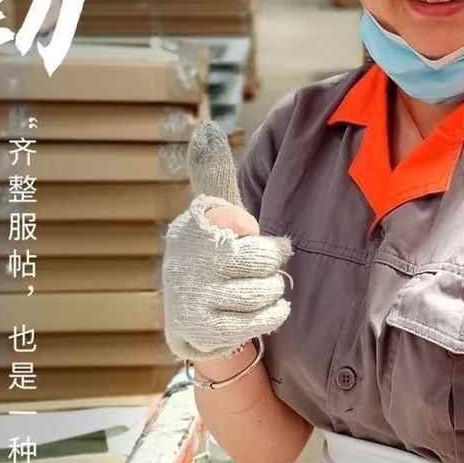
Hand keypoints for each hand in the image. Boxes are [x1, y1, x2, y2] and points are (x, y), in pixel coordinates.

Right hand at [162, 121, 291, 359]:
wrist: (189, 315)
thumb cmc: (210, 255)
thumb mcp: (210, 214)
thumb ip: (214, 176)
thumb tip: (206, 130)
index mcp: (191, 230)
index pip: (243, 226)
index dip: (262, 239)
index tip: (257, 240)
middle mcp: (187, 264)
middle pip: (258, 260)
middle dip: (272, 262)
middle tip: (271, 263)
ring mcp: (193, 301)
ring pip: (259, 292)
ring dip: (273, 289)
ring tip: (269, 286)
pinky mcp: (204, 332)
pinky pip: (254, 322)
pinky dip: (273, 314)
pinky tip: (276, 307)